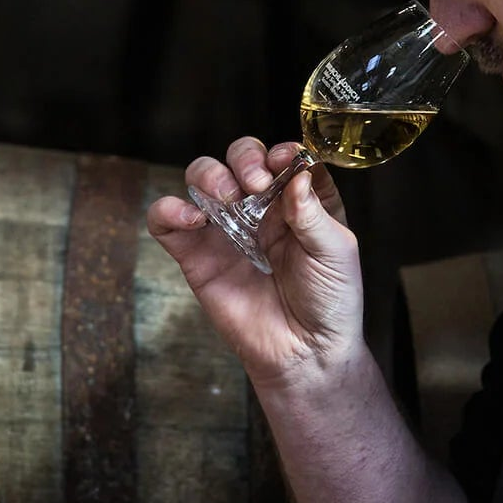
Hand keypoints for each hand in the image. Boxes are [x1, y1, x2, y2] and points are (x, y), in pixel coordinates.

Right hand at [146, 137, 364, 388]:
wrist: (304, 351)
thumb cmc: (329, 300)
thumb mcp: (336, 251)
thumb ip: (313, 212)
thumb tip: (296, 174)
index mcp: (300, 199)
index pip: (284, 156)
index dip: (282, 151)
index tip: (285, 161)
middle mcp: (262, 207)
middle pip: (240, 156)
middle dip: (245, 158)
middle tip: (254, 185)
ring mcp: (227, 228)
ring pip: (201, 177)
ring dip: (209, 175)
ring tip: (227, 198)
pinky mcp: (197, 255)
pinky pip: (167, 221)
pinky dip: (169, 209)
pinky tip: (192, 219)